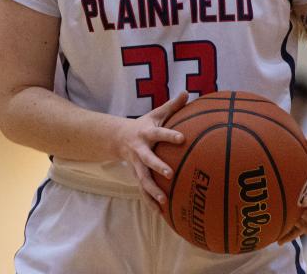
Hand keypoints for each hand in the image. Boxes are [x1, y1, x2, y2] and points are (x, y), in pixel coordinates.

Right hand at [114, 91, 188, 210]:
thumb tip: (188, 92)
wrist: (118, 138)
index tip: (182, 138)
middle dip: (158, 167)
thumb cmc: (144, 125)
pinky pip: (143, 191)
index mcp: (146, 134)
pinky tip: (161, 214)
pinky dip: (150, 202)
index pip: (159, 134)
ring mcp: (137, 165)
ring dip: (152, 190)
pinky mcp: (137, 175)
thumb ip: (172, 105)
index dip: (170, 136)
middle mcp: (140, 151)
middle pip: (148, 160)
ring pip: (143, 179)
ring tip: (164, 201)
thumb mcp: (156, 113)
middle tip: (170, 173)